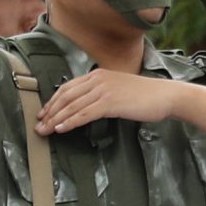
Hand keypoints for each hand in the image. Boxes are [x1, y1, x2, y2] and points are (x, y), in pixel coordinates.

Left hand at [37, 68, 185, 135]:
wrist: (166, 96)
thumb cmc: (147, 96)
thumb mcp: (119, 88)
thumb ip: (102, 92)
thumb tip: (87, 105)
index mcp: (98, 74)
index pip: (68, 87)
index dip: (53, 101)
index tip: (44, 113)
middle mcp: (98, 79)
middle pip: (66, 96)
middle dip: (49, 112)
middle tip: (39, 125)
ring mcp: (104, 90)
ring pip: (72, 106)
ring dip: (55, 119)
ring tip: (45, 130)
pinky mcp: (110, 102)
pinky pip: (84, 114)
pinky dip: (70, 122)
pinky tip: (61, 129)